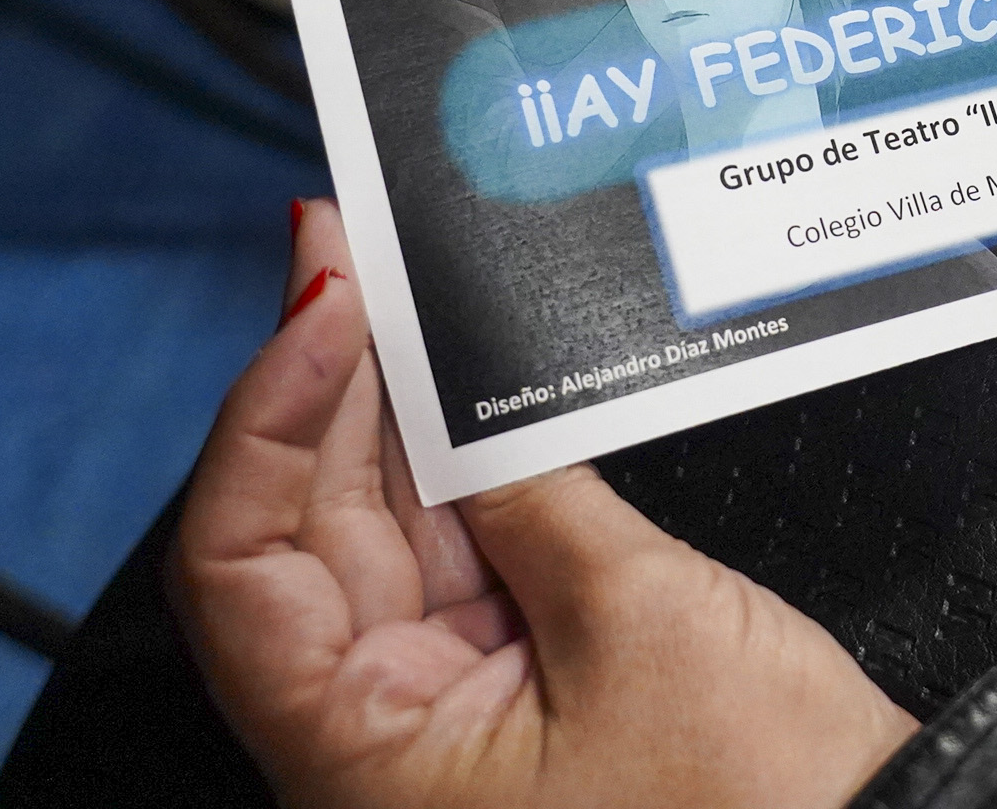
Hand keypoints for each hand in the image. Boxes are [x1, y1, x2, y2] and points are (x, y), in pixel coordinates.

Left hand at [173, 201, 917, 808]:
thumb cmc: (760, 807)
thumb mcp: (633, 615)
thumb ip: (528, 488)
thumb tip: (446, 379)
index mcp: (361, 762)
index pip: (237, 567)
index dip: (262, 419)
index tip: (321, 300)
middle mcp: (378, 750)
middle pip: (299, 539)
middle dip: (324, 386)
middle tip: (344, 244)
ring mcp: (442, 724)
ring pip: (377, 541)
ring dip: (386, 418)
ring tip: (399, 289)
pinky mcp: (512, 701)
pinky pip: (455, 568)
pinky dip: (458, 474)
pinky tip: (461, 383)